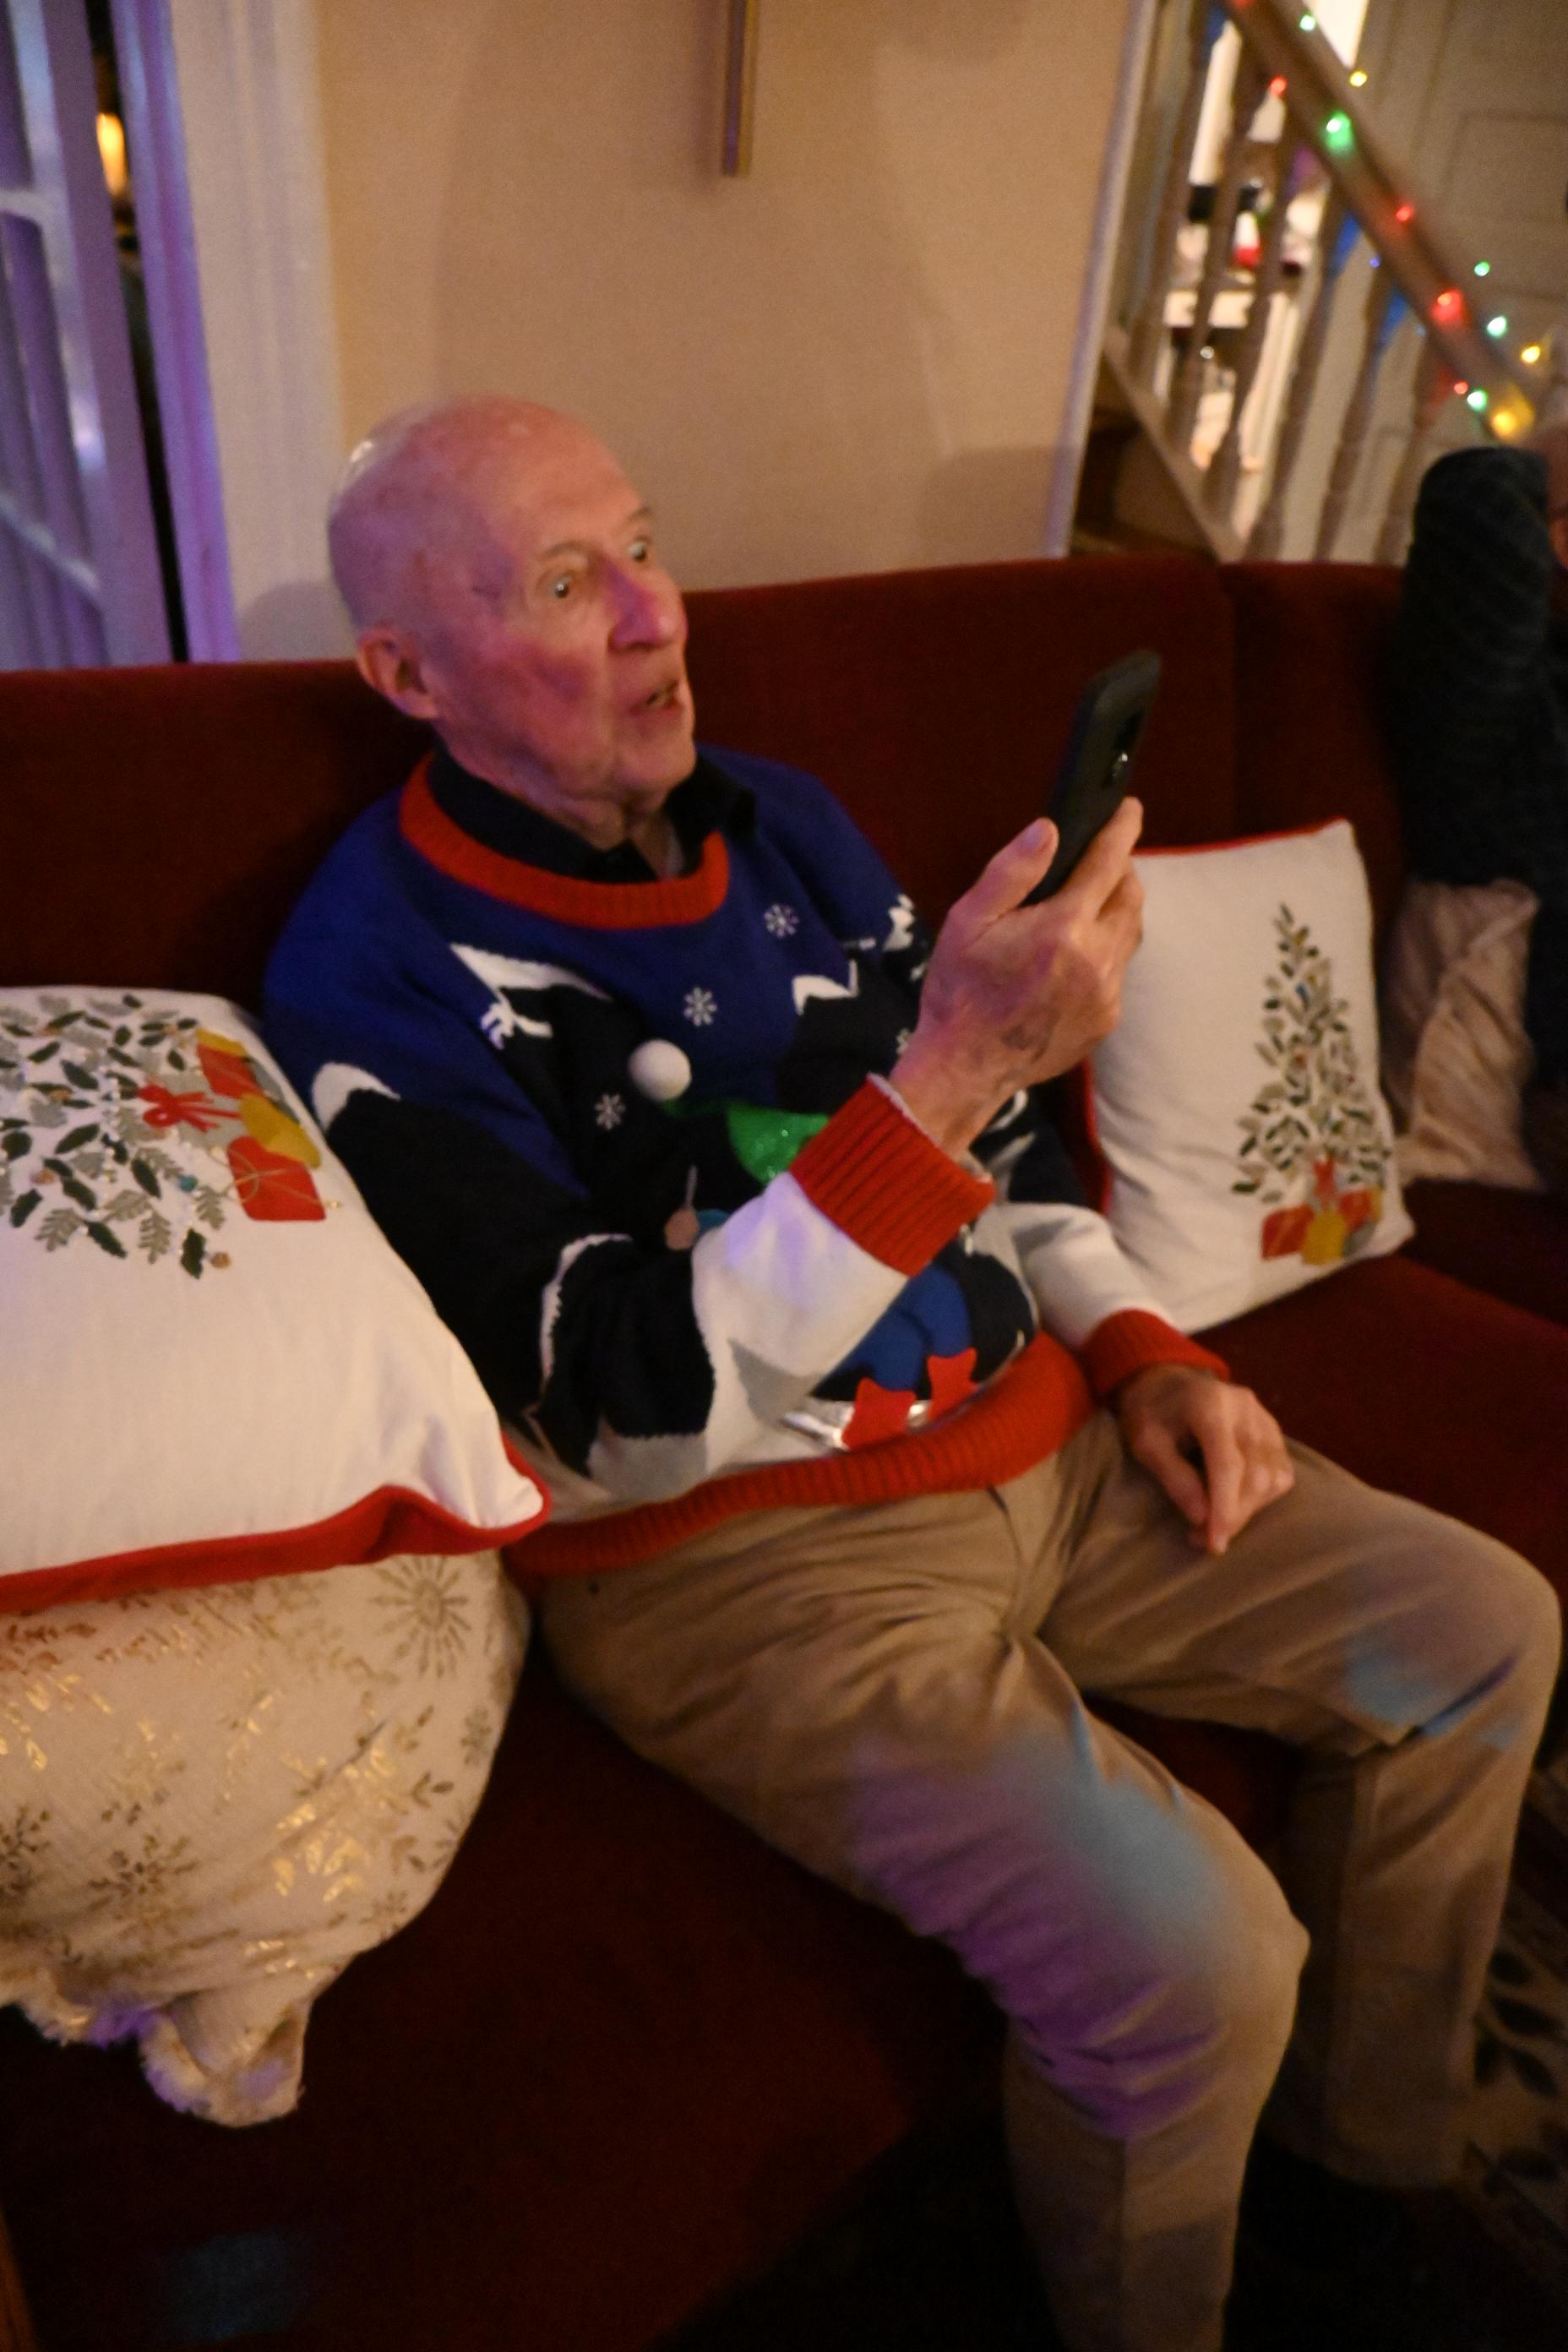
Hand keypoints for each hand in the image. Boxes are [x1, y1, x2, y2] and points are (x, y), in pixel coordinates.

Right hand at [890, 798, 1144, 1154]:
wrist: (964, 1069)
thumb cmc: (959, 991)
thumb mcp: (968, 921)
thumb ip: (1013, 872)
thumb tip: (1050, 830)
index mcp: (1063, 929)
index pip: (1108, 863)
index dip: (1121, 829)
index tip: (1129, 807)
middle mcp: (1096, 960)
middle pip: (1131, 896)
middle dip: (1121, 870)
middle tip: (1100, 858)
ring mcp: (1107, 994)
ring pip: (1130, 933)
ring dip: (1116, 910)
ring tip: (1087, 903)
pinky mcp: (1106, 1019)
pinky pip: (1118, 970)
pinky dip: (1105, 950)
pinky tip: (1072, 956)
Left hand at [1115, 1363, 1293, 1554]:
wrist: (1167, 1380)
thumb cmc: (1150, 1412)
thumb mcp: (1146, 1442)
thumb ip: (1174, 1477)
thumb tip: (1201, 1518)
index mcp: (1210, 1405)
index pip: (1229, 1465)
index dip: (1225, 1509)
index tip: (1215, 1544)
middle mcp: (1246, 1409)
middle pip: (1256, 1475)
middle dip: (1234, 1516)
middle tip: (1203, 1540)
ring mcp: (1264, 1417)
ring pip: (1274, 1477)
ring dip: (1248, 1510)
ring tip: (1216, 1526)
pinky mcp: (1273, 1429)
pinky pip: (1282, 1471)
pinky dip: (1263, 1496)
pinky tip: (1236, 1505)